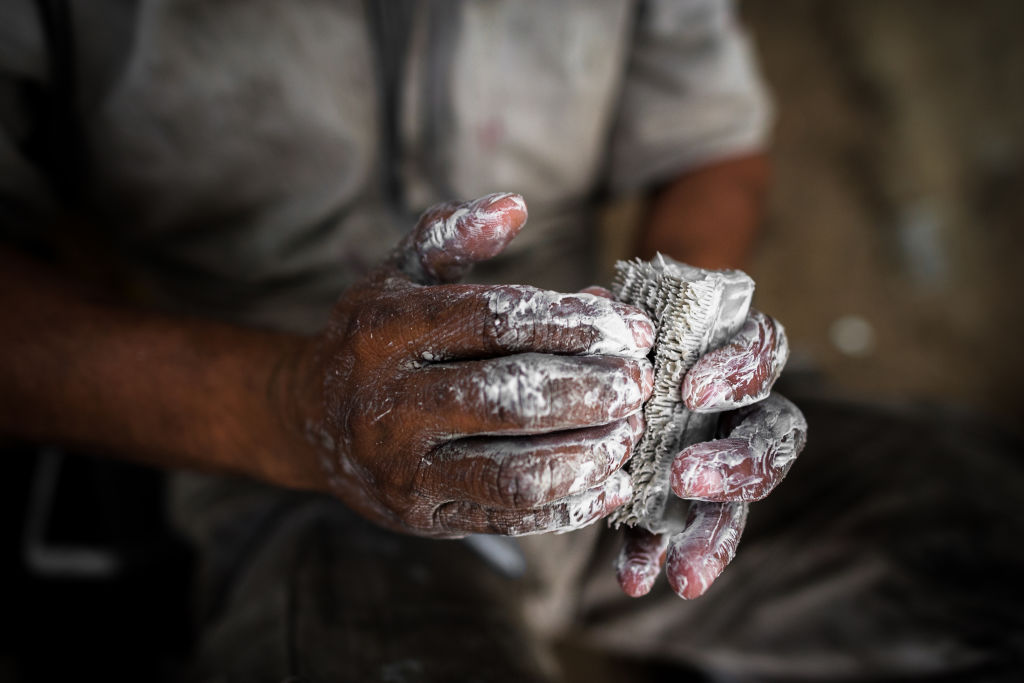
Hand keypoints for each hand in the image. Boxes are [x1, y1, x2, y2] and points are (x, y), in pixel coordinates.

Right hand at [293, 193, 655, 537]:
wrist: (309, 420)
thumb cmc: (373, 337)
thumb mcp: (397, 273)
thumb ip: (451, 234)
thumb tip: (515, 206)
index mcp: (388, 328)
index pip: (496, 320)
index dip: (574, 323)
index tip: (632, 327)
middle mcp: (390, 401)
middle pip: (510, 398)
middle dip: (591, 390)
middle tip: (641, 382)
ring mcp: (404, 468)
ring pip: (516, 472)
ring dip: (590, 454)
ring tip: (630, 431)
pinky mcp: (422, 515)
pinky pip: (510, 519)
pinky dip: (572, 506)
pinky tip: (611, 481)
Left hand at [615, 310, 807, 598]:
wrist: (607, 367)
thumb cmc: (623, 335)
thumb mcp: (619, 321)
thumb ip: (614, 319)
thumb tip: (598, 302)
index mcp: (733, 354)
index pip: (763, 351)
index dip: (736, 369)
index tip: (690, 389)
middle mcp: (742, 410)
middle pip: (772, 437)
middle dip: (737, 465)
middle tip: (687, 479)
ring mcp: (720, 459)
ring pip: (744, 500)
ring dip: (714, 534)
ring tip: (685, 573)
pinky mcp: (686, 499)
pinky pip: (681, 531)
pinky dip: (655, 554)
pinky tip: (633, 579)